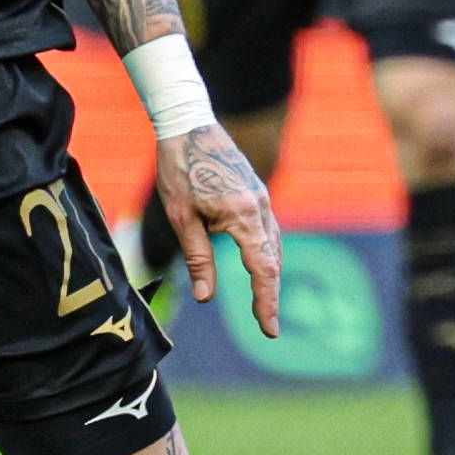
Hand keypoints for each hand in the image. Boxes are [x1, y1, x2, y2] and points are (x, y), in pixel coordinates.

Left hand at [155, 121, 283, 336]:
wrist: (188, 124)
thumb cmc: (179, 169)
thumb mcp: (181, 217)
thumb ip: (198, 259)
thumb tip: (205, 298)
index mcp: (242, 215)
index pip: (262, 269)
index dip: (266, 302)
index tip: (270, 329)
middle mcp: (259, 207)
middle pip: (274, 260)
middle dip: (271, 294)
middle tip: (267, 325)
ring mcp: (261, 197)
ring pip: (274, 245)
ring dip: (271, 274)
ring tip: (265, 302)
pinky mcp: (256, 191)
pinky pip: (269, 229)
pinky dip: (268, 252)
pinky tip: (261, 263)